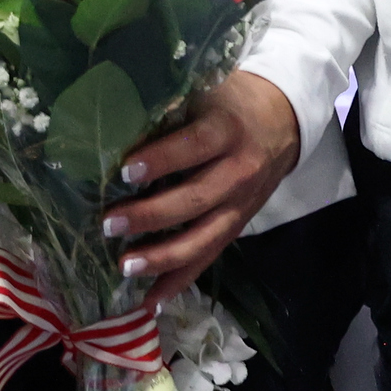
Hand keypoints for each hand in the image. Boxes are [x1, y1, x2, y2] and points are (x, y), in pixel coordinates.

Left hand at [97, 73, 301, 303]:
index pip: (194, 147)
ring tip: (124, 267)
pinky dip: (179, 281)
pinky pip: (209, 258)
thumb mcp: (204, 91)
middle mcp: (238, 172)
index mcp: (227, 130)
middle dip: (150, 216)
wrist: (282, 122)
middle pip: (195, 200)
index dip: (161, 159)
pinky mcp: (237, 227)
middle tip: (109, 223)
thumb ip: (168, 107)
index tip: (125, 171)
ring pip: (203, 239)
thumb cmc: (228, 101)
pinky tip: (151, 300)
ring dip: (162, 258)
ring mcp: (240, 206)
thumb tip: (110, 124)